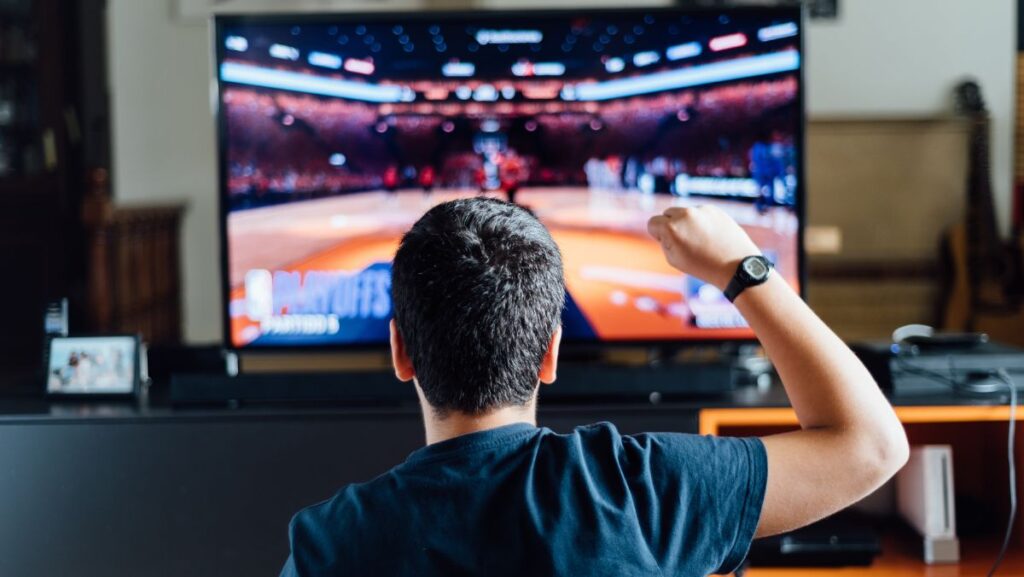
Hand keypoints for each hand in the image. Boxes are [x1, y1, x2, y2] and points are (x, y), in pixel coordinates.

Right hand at [647, 205, 761, 289]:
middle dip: (671, 225)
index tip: (669, 244)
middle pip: (667, 214)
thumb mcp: (673, 259)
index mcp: (671, 228)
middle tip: (684, 242)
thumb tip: (664, 228)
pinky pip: (701, 213)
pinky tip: (711, 236)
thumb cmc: (703, 266)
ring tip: (701, 241)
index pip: (652, 222)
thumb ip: (664, 240)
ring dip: (687, 223)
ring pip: (685, 212)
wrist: (736, 266)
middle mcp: (685, 214)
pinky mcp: (715, 210)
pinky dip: (702, 222)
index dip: (658, 235)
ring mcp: (701, 210)